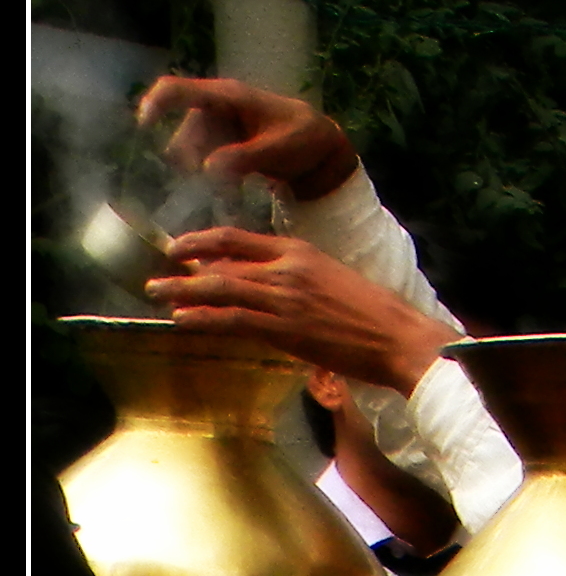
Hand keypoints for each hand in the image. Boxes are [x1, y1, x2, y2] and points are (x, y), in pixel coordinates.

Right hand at [138, 77, 358, 202]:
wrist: (320, 148)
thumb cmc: (302, 140)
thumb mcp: (276, 149)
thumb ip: (242, 158)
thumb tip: (206, 168)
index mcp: (228, 96)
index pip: (179, 89)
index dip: (155, 103)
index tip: (142, 126)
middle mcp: (215, 107)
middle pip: (184, 133)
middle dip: (192, 160)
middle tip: (217, 183)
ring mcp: (217, 126)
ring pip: (192, 151)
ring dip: (203, 173)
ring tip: (232, 189)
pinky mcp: (221, 144)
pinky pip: (203, 160)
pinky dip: (212, 176)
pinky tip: (232, 190)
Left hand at [146, 229, 457, 394]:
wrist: (397, 336)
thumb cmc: (374, 314)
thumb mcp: (334, 279)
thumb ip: (300, 277)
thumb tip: (272, 286)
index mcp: (299, 251)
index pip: (239, 239)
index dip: (204, 242)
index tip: (182, 248)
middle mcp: (287, 268)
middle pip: (222, 262)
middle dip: (184, 269)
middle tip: (157, 276)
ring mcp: (284, 298)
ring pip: (221, 288)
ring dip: (184, 291)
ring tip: (158, 294)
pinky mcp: (285, 329)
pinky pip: (234, 320)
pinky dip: (205, 319)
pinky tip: (183, 321)